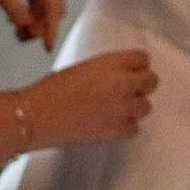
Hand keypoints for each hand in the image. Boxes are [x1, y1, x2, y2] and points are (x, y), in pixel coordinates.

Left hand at [0, 0, 66, 45]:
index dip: (52, 27)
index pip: (53, 3)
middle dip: (42, 26)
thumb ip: (14, 7)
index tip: (47, 47)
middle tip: (22, 37)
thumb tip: (29, 27)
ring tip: (17, 34)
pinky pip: (35, 5)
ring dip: (35, 23)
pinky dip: (29, 17)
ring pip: (44, 9)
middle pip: (53, 7)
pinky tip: (15, 23)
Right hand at [30, 49, 156, 146]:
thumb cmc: (52, 90)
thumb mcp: (83, 68)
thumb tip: (120, 77)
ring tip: (115, 109)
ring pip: (146, 107)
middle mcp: (122, 83)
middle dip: (141, 85)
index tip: (131, 72)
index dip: (137, 66)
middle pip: (152, 81)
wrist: (38, 115)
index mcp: (112, 63)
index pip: (143, 59)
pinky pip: (134, 128)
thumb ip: (107, 70)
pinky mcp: (117, 130)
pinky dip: (124, 127)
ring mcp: (122, 108)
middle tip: (127, 91)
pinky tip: (109, 124)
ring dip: (133, 107)